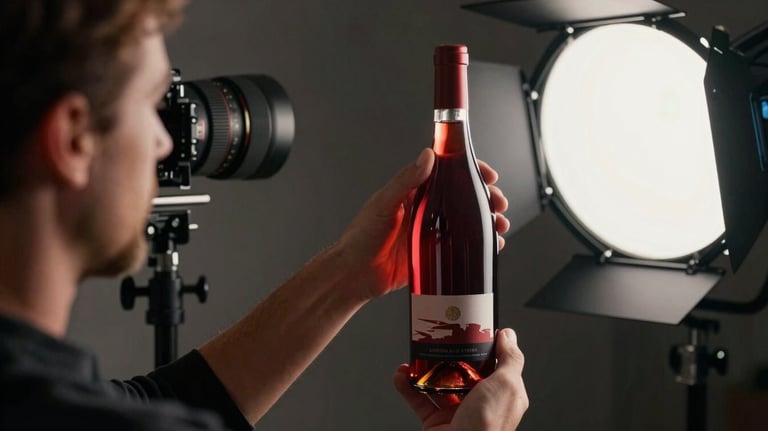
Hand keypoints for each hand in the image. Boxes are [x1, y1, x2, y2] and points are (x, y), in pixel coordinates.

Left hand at [338, 148, 510, 299]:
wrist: (354, 276)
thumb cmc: (361, 238)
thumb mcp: (384, 204)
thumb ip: (406, 180)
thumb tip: (428, 155)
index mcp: (413, 193)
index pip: (446, 173)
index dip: (468, 171)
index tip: (487, 175)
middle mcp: (425, 210)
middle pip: (462, 197)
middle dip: (484, 198)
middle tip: (498, 203)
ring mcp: (431, 232)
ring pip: (466, 222)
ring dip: (486, 222)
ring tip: (499, 226)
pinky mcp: (433, 255)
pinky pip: (461, 247)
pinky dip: (478, 246)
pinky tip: (491, 247)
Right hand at [393, 329, 527, 430]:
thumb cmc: (487, 428)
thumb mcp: (507, 386)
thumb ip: (510, 359)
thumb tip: (509, 336)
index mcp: (501, 392)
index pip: (493, 362)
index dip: (481, 344)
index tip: (468, 328)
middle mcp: (480, 402)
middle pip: (462, 369)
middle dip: (448, 354)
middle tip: (438, 338)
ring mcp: (456, 411)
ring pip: (437, 382)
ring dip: (423, 368)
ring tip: (416, 354)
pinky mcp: (435, 421)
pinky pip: (418, 398)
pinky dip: (407, 386)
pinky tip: (402, 374)